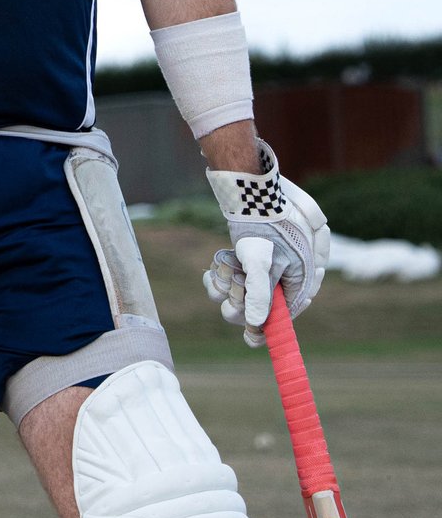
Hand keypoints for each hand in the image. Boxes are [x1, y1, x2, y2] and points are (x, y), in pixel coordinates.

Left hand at [203, 140, 329, 346]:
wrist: (246, 179)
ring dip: (230, 286)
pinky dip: (227, 270)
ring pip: (251, 281)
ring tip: (213, 280)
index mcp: (305, 268)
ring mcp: (276, 250)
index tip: (250, 338)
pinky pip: (243, 266)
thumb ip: (259, 295)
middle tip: (224, 305)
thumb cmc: (259, 220)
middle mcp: (295, 261)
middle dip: (243, 301)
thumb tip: (256, 325)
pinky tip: (212, 270)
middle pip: (268, 296)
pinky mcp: (257, 242)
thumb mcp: (259, 261)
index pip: (291, 307)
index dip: (270, 324)